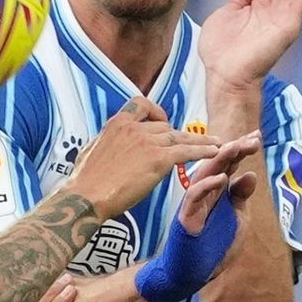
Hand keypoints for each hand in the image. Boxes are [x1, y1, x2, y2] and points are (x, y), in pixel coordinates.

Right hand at [64, 97, 222, 219]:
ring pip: (180, 137)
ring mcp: (147, 142)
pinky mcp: (158, 159)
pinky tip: (214, 152)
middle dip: (178, 136)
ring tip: (217, 144)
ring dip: (199, 141)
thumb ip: (108, 142)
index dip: (156, 113)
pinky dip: (202, 151)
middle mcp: (134, 128)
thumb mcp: (92, 150)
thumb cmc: (84, 181)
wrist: (86, 196)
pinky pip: (187, 151)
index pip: (143, 105)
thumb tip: (110, 144)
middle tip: (192, 144)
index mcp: (117, 123)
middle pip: (165, 126)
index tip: (163, 122)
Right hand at [178, 130, 260, 234]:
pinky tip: (222, 179)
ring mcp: (195, 203)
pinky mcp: (186, 216)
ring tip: (236, 147)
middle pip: (218, 163)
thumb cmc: (214, 244)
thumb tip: (250, 173)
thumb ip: (242, 196)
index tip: (257, 136)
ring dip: (220, 160)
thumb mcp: (237, 217)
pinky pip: (194, 196)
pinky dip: (207, 186)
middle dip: (235, 149)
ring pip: (205, 174)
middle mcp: (206, 191)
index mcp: (217, 189)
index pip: (229, 163)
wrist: (195, 272)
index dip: (242, 148)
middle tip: (253, 139)